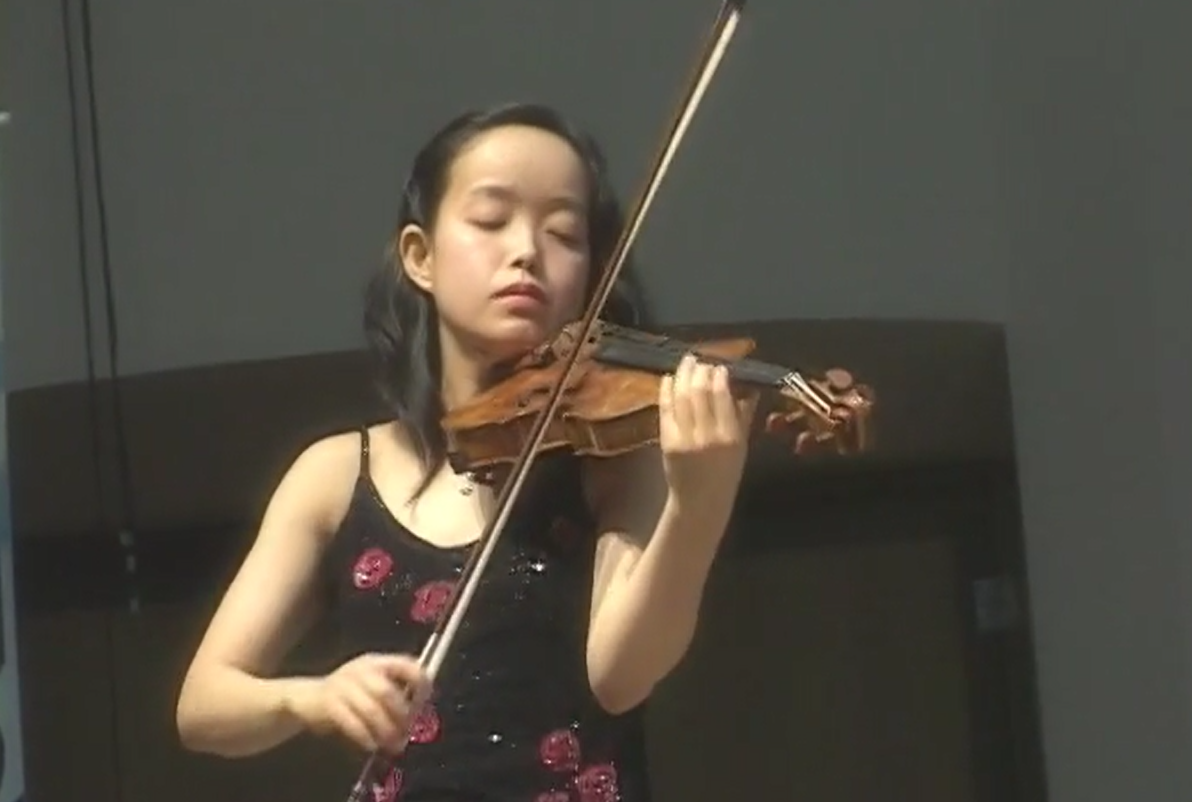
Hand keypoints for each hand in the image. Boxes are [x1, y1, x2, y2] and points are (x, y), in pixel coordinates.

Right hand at [291, 652, 431, 753]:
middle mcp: (361, 670)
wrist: (305, 697)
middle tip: (407, 732)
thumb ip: (395, 692)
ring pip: (370, 709)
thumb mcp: (371, 684)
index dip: (420, 684)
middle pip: (386, 692)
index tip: (425, 703)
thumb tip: (420, 710)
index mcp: (377, 662)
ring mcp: (343, 686)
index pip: (406, 664)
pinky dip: (365, 736)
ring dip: (385, 730)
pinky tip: (372, 745)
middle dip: (400, 715)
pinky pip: (351, 722)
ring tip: (394, 745)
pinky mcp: (328, 704)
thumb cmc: (347, 694)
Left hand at [658, 354, 757, 508]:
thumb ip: (744, 417)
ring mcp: (685, 438)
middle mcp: (707, 435)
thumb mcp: (742, 447)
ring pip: (682, 397)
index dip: (719, 375)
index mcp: (731, 436)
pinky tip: (669, 379)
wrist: (700, 502)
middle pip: (700, 392)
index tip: (719, 366)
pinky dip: (666, 391)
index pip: (722, 396)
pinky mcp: (667, 442)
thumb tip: (748, 388)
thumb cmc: (726, 474)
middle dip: (700, 370)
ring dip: (682, 375)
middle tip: (700, 359)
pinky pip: (666, 409)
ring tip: (686, 362)